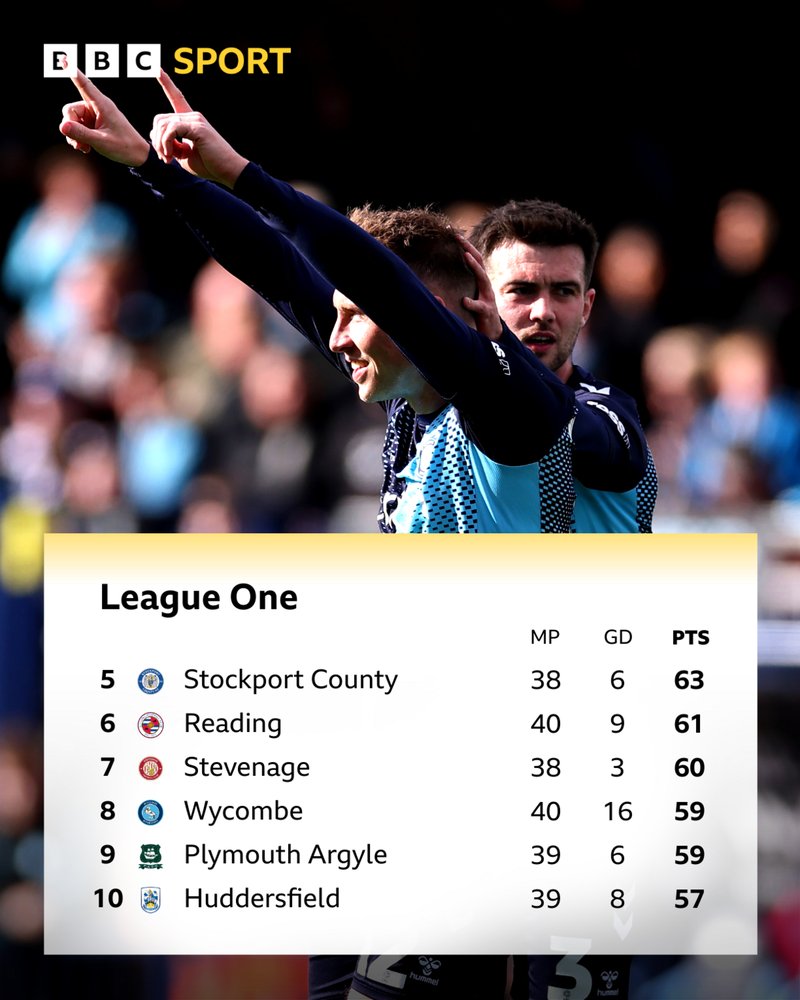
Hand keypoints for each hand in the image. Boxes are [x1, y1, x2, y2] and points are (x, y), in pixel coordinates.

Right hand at [59, 64, 149, 165]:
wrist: (137, 155)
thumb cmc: (124, 146)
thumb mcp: (101, 142)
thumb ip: (81, 134)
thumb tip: (62, 126)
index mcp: (102, 105)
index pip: (84, 85)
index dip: (73, 72)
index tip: (64, 58)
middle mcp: (96, 107)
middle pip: (70, 109)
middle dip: (70, 126)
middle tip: (78, 143)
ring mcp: (93, 116)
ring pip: (72, 120)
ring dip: (74, 135)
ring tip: (84, 147)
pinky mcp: (93, 125)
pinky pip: (77, 127)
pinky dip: (78, 137)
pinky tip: (85, 148)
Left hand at [150, 70, 248, 187]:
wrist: (228, 171)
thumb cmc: (209, 165)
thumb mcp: (184, 156)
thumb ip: (171, 145)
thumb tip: (157, 135)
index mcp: (190, 121)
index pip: (176, 97)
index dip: (166, 82)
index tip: (156, 68)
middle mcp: (193, 116)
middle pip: (160, 119)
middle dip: (156, 140)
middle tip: (165, 158)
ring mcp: (196, 120)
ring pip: (164, 124)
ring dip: (161, 144)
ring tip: (168, 159)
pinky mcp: (198, 127)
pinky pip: (172, 129)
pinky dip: (167, 143)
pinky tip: (172, 155)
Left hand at [458, 234, 502, 339]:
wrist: (493, 334)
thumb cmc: (478, 315)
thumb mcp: (468, 299)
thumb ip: (459, 290)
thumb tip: (437, 292)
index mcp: (480, 282)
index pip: (474, 259)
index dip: (466, 246)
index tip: (454, 234)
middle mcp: (486, 286)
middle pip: (480, 262)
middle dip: (470, 249)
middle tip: (458, 237)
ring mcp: (488, 298)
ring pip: (483, 279)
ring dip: (475, 267)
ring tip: (465, 256)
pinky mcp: (487, 313)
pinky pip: (480, 307)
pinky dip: (472, 303)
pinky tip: (464, 301)